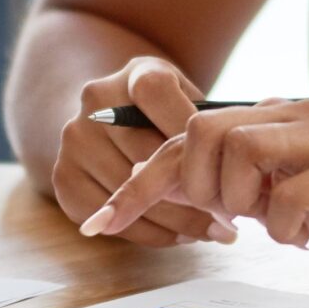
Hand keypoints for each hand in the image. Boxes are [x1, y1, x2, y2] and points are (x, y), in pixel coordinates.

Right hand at [50, 57, 235, 246]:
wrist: (105, 118)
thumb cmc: (167, 114)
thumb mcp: (188, 98)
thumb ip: (210, 121)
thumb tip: (244, 161)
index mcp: (133, 73)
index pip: (157, 93)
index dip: (192, 133)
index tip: (228, 167)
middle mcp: (95, 102)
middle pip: (146, 154)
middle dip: (195, 192)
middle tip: (232, 220)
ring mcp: (74, 141)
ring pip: (133, 194)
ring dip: (179, 221)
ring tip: (213, 231)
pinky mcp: (64, 180)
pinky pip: (114, 220)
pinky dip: (152, 233)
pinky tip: (180, 234)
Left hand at [80, 100, 308, 268]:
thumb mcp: (289, 194)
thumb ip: (241, 188)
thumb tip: (179, 199)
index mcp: (272, 118)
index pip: (185, 136)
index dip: (139, 181)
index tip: (101, 223)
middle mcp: (292, 115)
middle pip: (200, 131)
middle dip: (191, 187)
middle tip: (223, 223)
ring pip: (238, 151)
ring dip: (238, 202)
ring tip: (268, 225)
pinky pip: (288, 195)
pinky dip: (282, 226)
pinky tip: (303, 240)